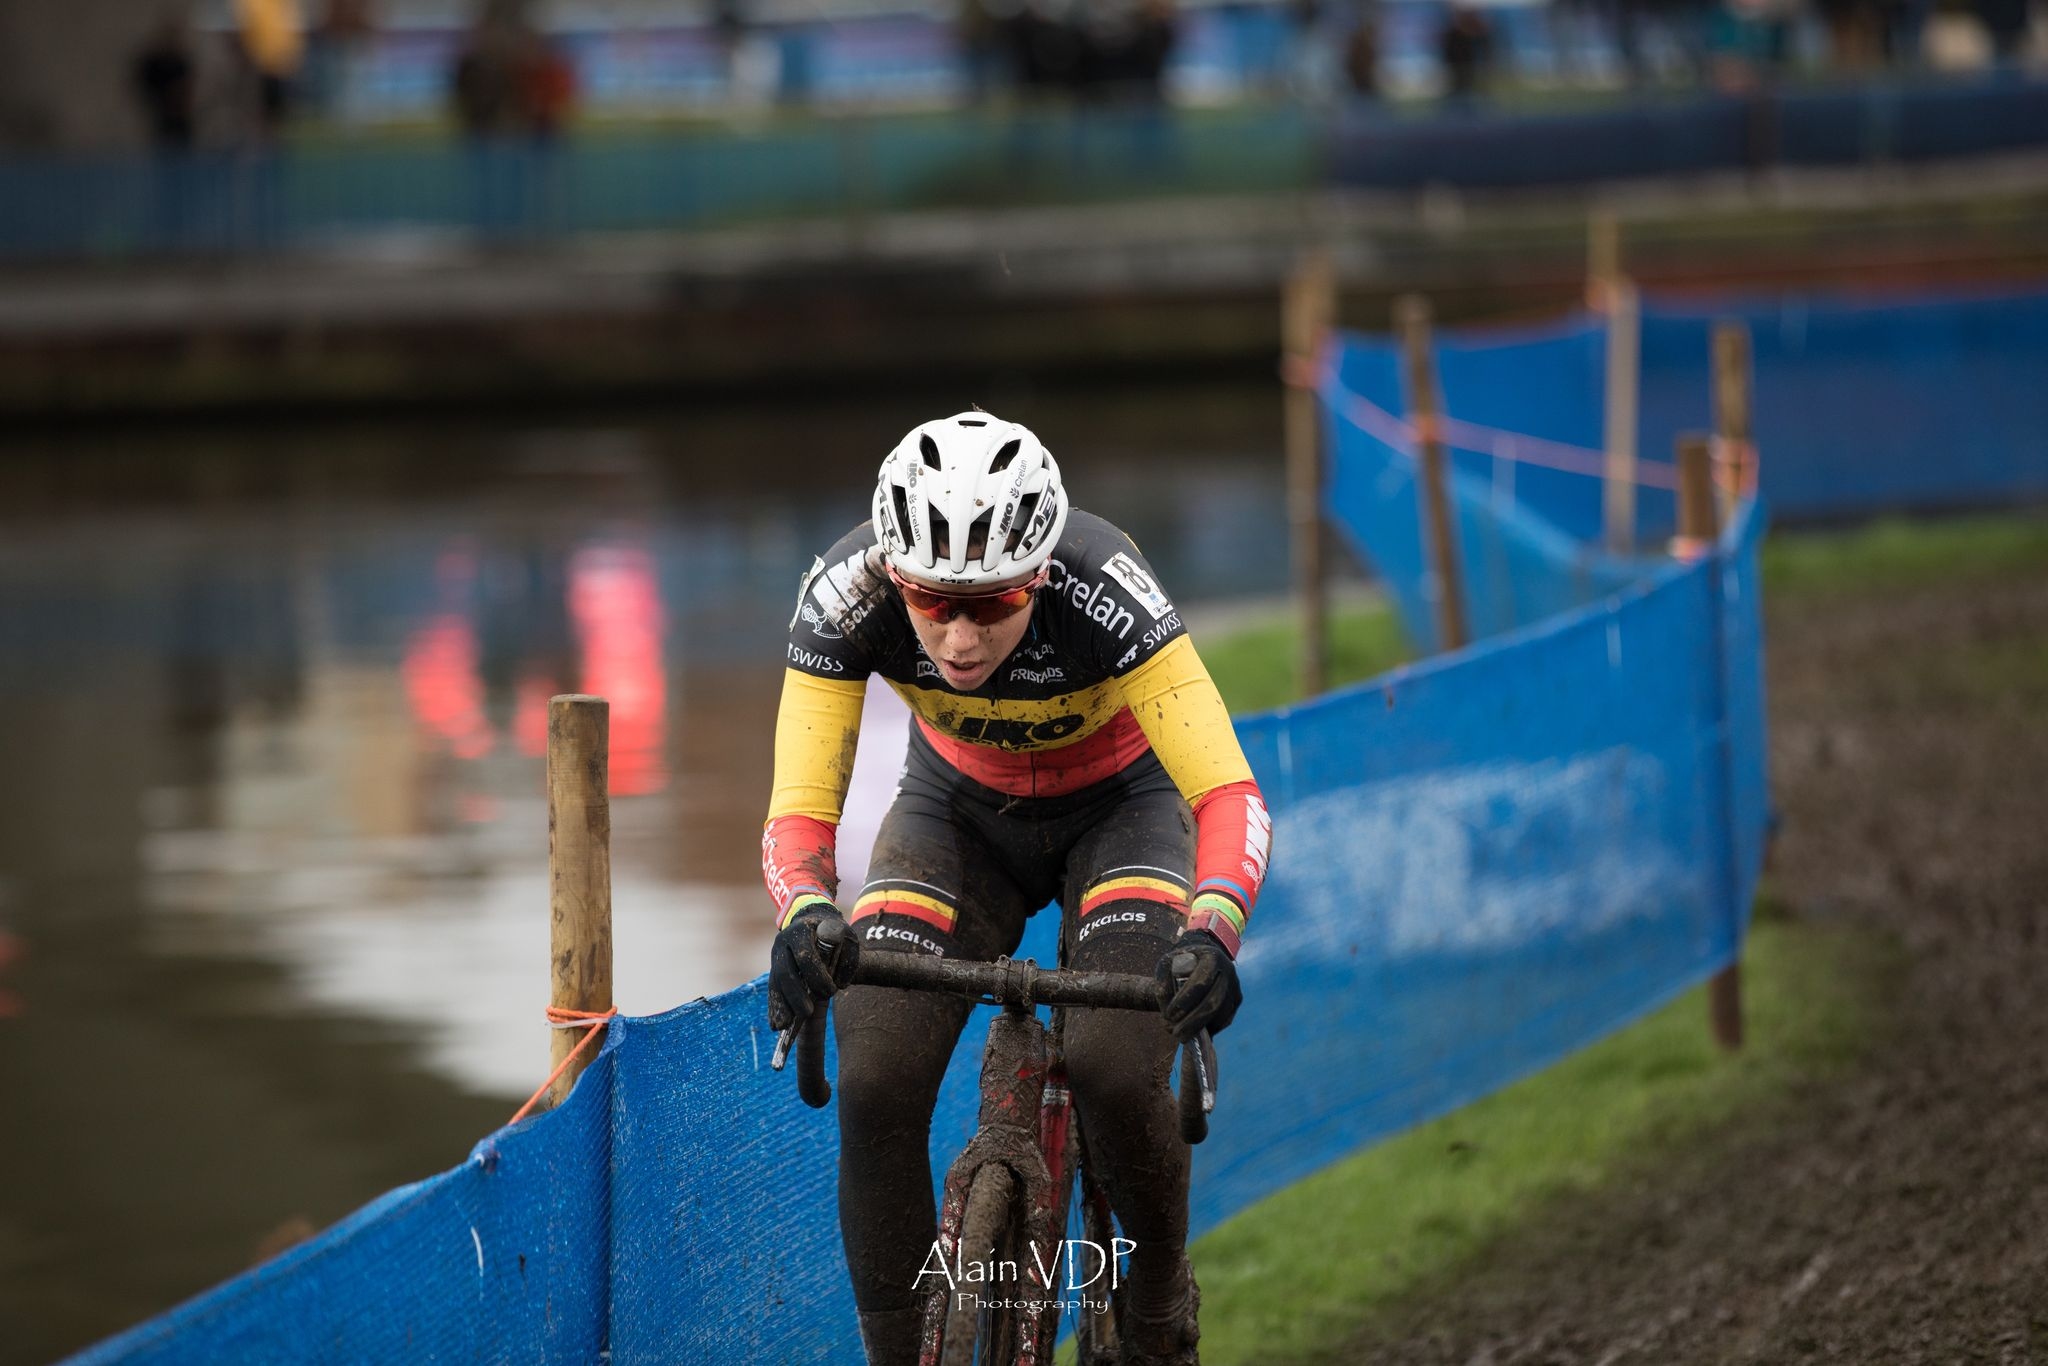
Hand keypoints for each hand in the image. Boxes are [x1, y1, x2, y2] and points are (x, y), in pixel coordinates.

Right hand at [768, 904, 860, 1032]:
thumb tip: (841, 983)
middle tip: (807, 1013)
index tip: (832, 990)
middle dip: (795, 995)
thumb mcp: (846, 936)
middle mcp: (783, 943)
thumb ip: (848, 957)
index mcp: (801, 931)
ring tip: (784, 1026)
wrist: (811, 919)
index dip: (817, 976)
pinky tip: (776, 1025)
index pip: (806, 956)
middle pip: (785, 973)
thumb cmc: (833, 931)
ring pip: (775, 984)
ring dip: (781, 1006)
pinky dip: (775, 1008)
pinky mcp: (774, 969)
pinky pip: (773, 990)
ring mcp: (776, 957)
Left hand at [1154, 929, 1240, 1041]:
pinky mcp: (1236, 999)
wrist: (1201, 958)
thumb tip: (1168, 1018)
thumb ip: (1163, 987)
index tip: (1169, 1015)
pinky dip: (1210, 1029)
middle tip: (1176, 1034)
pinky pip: (1225, 1019)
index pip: (1200, 983)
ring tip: (1182, 1036)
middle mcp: (1228, 971)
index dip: (1185, 1002)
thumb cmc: (1180, 963)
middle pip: (1213, 1002)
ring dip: (1201, 1028)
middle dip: (1193, 1022)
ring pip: (1221, 1014)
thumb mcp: (1167, 967)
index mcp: (1211, 957)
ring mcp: (1235, 986)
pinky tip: (1196, 1033)